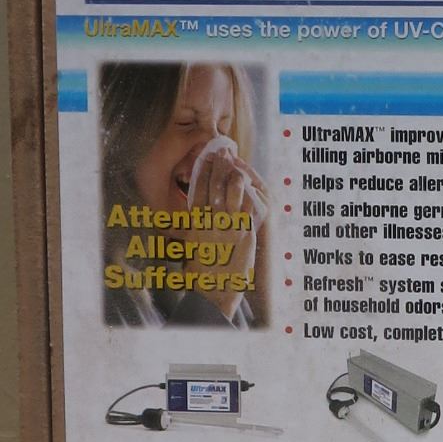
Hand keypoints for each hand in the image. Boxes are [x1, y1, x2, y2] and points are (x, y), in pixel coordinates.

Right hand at [189, 144, 268, 307]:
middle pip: (214, 186)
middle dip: (218, 166)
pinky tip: (249, 184)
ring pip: (231, 194)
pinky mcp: (243, 235)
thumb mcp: (193, 241)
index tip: (206, 156)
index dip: (203, 169)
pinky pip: (246, 209)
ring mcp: (227, 227)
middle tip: (222, 151)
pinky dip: (247, 194)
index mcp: (195, 221)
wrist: (213, 290)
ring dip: (234, 175)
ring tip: (236, 163)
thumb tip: (199, 205)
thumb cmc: (202, 268)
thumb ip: (197, 222)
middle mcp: (209, 221)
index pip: (198, 188)